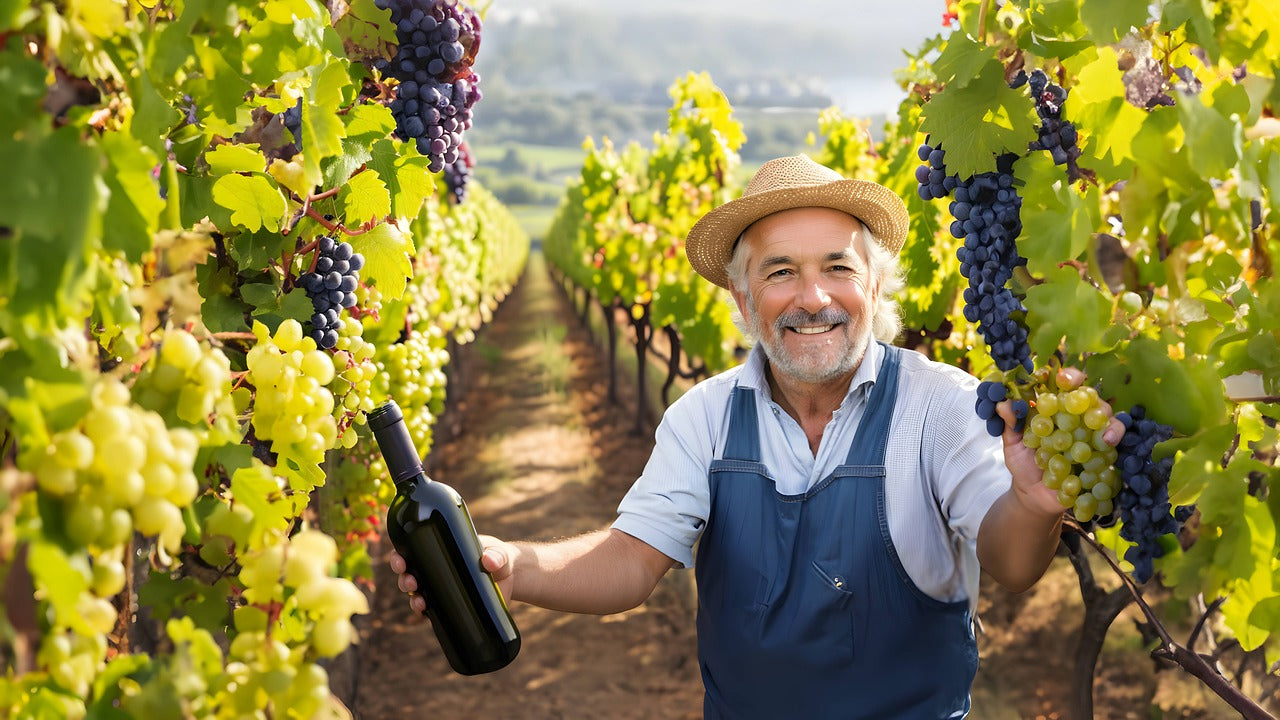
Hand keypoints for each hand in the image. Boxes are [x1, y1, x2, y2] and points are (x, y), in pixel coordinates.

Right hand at [388, 536, 516, 615]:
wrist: (511, 578)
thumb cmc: (499, 557)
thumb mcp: (498, 553)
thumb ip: (496, 555)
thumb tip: (488, 562)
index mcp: (440, 551)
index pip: (412, 551)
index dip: (399, 556)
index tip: (399, 560)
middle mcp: (436, 570)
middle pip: (409, 574)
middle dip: (404, 579)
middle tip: (411, 582)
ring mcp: (442, 589)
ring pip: (417, 594)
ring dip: (413, 599)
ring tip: (420, 601)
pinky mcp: (450, 605)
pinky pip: (431, 611)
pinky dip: (425, 613)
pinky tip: (425, 614)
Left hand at [995, 367, 1125, 518]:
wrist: (1033, 496)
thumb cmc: (1023, 463)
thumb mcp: (1013, 444)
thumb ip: (1010, 425)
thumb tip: (1002, 404)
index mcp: (1055, 409)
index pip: (1066, 385)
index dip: (1068, 377)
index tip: (1062, 378)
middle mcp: (1077, 419)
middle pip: (1092, 399)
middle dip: (1092, 398)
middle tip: (1087, 400)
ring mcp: (1091, 437)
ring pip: (1109, 421)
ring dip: (1110, 424)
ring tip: (1106, 435)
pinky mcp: (1101, 456)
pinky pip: (1113, 449)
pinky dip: (1113, 445)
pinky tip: (1109, 447)